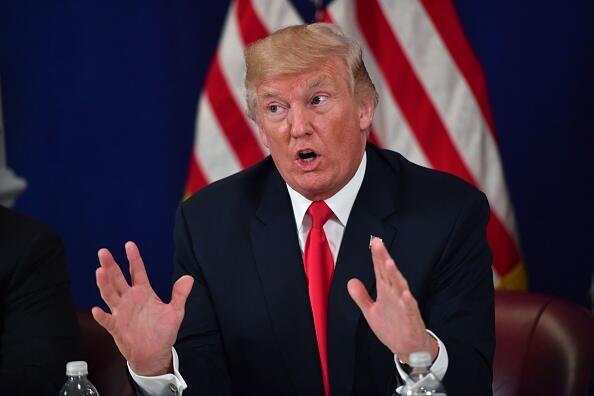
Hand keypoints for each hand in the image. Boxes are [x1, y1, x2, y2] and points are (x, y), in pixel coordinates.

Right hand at [92, 241, 193, 375]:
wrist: (154, 354)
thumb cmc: (162, 332)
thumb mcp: (175, 312)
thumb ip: (180, 295)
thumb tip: (189, 278)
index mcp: (144, 293)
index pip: (137, 271)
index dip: (134, 258)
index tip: (129, 244)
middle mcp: (130, 299)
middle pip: (118, 279)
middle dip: (111, 266)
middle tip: (103, 252)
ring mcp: (122, 312)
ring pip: (110, 295)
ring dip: (104, 284)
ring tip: (100, 272)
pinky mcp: (117, 328)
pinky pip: (108, 320)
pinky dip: (102, 316)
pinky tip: (97, 309)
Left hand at [347, 238, 436, 362]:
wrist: (409, 348)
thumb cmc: (393, 327)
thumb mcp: (371, 312)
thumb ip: (361, 296)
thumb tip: (351, 281)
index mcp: (386, 292)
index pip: (380, 271)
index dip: (377, 257)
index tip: (374, 242)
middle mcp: (395, 295)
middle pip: (389, 274)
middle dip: (384, 259)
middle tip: (378, 244)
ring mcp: (404, 306)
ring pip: (400, 287)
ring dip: (395, 275)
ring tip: (389, 263)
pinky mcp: (411, 318)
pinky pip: (410, 309)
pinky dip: (407, 301)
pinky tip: (405, 293)